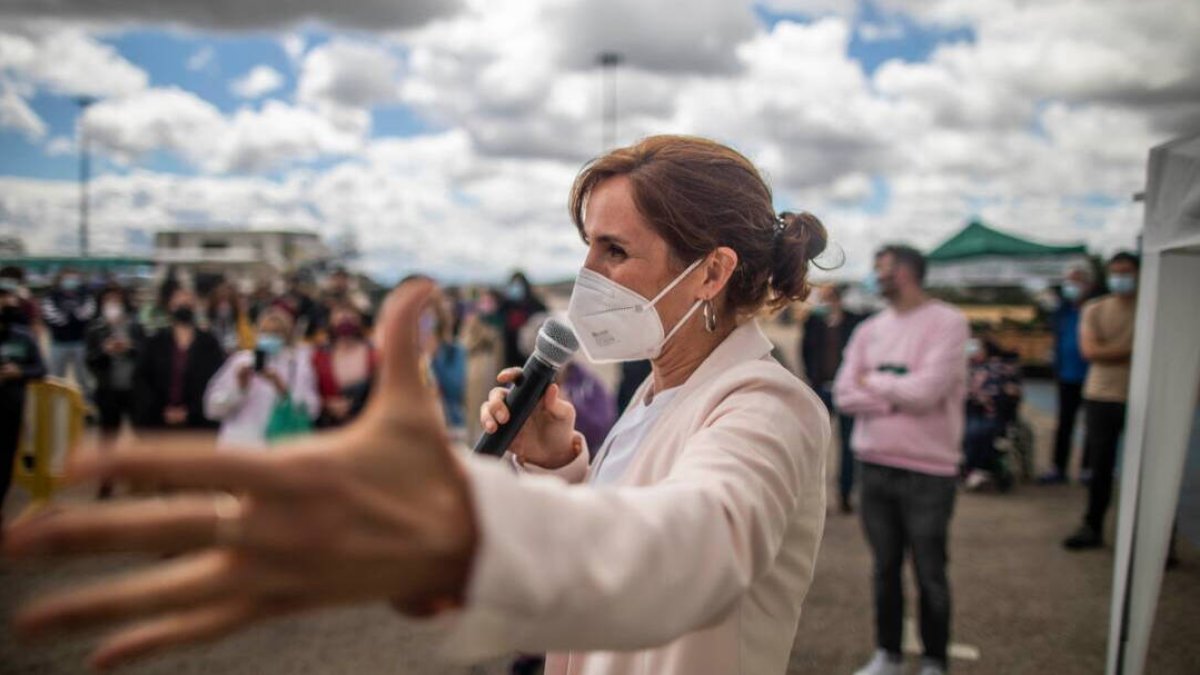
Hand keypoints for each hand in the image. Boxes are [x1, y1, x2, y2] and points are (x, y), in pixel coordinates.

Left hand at [3, 279, 475, 670]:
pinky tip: (103, 653)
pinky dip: (154, 639)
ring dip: (95, 605)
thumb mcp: (412, 406)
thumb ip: (401, 341)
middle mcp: (272, 529)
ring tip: (29, 618)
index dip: (131, 462)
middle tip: (11, 537)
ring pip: (170, 594)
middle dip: (81, 535)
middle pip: (162, 533)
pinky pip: (206, 626)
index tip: (73, 460)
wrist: (462, 547)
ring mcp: (272, 574)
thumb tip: (422, 282)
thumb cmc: (426, 472)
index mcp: (297, 474)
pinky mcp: (280, 603)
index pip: (198, 465)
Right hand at [480, 367, 577, 468]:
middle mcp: (516, 401)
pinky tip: (491, 431)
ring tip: (493, 428)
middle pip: (497, 394)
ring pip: (488, 408)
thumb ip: (557, 403)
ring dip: (487, 415)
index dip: (509, 374)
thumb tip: (552, 387)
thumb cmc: (561, 427)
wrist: (555, 452)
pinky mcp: (501, 430)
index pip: (518, 378)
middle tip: (505, 417)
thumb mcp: (564, 415)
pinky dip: (486, 425)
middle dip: (496, 403)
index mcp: (531, 392)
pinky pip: (488, 424)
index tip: (502, 377)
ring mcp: (507, 415)